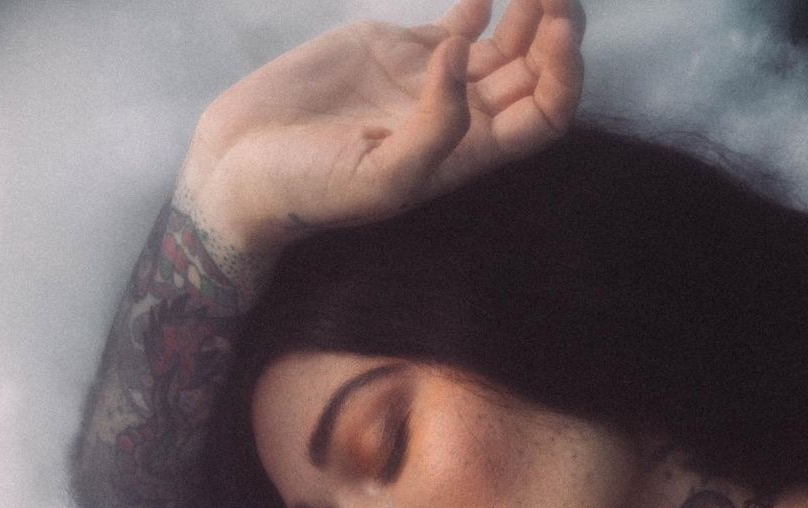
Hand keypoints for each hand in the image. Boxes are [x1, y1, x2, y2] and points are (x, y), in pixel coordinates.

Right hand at [180, 0, 584, 252]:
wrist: (243, 166)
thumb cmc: (309, 189)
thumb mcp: (380, 179)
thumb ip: (434, 129)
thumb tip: (463, 52)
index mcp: (467, 157)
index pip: (542, 117)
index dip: (563, 76)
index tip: (558, 30)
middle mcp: (461, 120)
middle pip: (535, 73)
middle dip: (556, 29)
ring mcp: (432, 82)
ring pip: (506, 43)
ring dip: (530, 8)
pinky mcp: (398, 51)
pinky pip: (460, 22)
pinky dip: (483, 0)